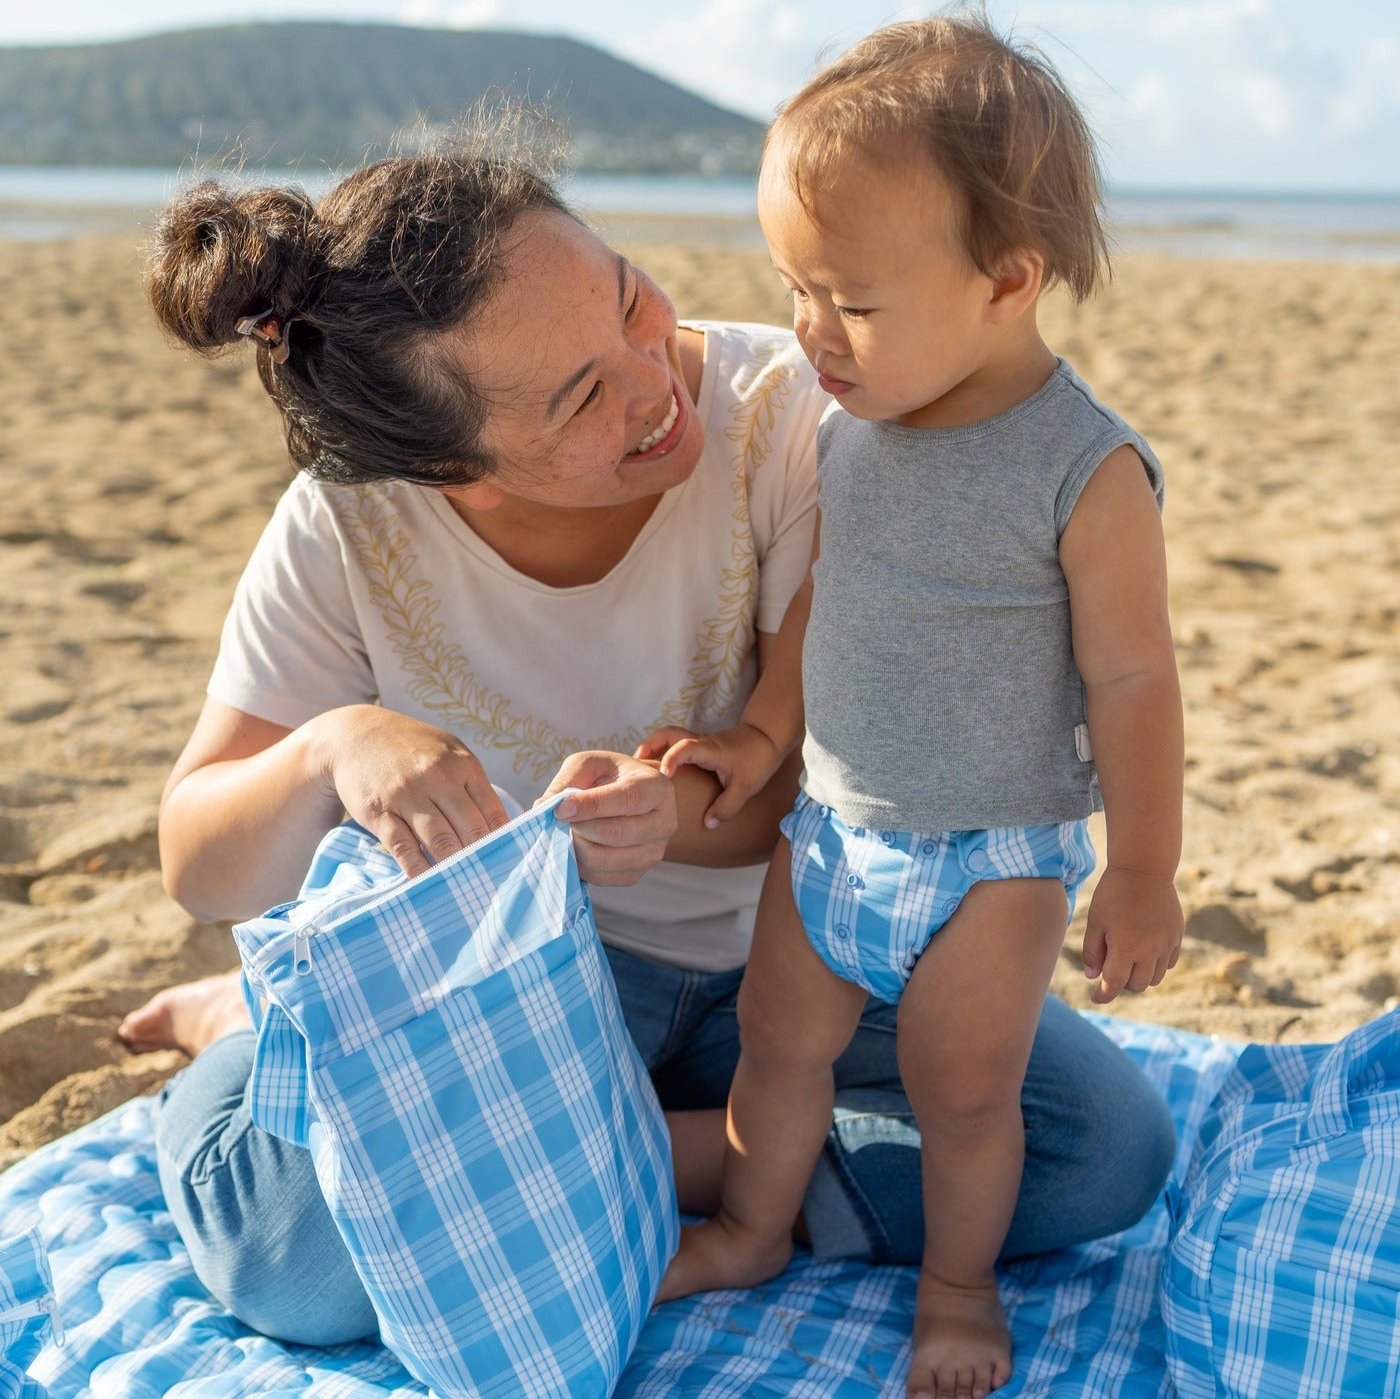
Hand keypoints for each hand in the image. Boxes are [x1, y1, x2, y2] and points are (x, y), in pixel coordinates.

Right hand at [315, 706, 508, 876]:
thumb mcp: (449, 753)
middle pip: (470, 829)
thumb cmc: (412, 749)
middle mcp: (438, 777)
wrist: (356, 735)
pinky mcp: (379, 811)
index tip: (506, 862)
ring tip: (463, 886)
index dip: (502, 841)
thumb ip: (472, 786)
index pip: (493, 812)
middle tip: (488, 881)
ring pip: (440, 840)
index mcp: (463, 765)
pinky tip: (427, 881)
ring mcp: (407, 795)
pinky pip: (403, 847)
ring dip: (453, 867)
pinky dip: (417, 868)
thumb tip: (497, 828)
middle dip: (481, 858)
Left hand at [539, 751, 676, 885]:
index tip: (560, 809)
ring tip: (567, 832)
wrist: (628, 798)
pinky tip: (575, 847)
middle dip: (580, 828)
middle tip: (559, 820)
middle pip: (618, 834)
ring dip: (577, 848)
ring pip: (607, 860)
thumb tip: (544, 806)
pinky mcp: (637, 873)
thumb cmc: (608, 776)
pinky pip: (603, 877)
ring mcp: (654, 852)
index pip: (629, 799)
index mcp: (657, 788)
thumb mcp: (589, 764)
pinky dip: (580, 865)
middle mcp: (664, 823)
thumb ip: (568, 780)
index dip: (593, 806)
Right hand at [636, 723, 782, 827]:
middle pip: (668, 733)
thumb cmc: (757, 761)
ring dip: (653, 747)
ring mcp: (698, 740)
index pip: (685, 747)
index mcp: (710, 750)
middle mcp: (700, 741)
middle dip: (649, 746)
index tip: (662, 776)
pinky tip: (659, 770)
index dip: (671, 759)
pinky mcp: (699, 744)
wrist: (767, 739)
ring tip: (642, 769)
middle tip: (636, 767)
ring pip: (669, 735)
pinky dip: (662, 751)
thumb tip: (707, 825)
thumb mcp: (745, 788)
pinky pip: (675, 742)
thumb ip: (726, 807)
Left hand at [1081, 867, 1182, 1002]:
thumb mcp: (1095, 921)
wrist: (1144, 870)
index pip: (1114, 984)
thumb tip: (1093, 977)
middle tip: (1110, 972)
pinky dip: (1156, 965)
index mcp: (1126, 948)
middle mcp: (1150, 951)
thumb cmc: (1113, 894)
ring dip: (1140, 976)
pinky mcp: (1177, 936)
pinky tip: (1145, 952)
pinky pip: (1169, 963)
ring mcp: (1167, 945)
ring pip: (1155, 977)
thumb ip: (1092, 951)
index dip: (1104, 995)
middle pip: (1137, 985)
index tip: (1096, 998)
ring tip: (1127, 962)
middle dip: (1122, 984)